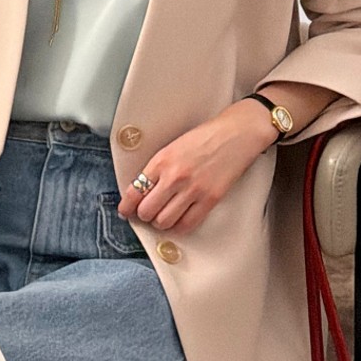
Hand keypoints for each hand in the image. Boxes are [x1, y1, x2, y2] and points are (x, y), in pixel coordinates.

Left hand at [118, 102, 277, 235]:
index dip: (126, 206)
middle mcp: (174, 176)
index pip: (134, 191)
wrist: (236, 134)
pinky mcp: (210, 199)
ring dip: (160, 222)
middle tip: (147, 213)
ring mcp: (192, 189)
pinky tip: (178, 221)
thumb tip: (142, 190)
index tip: (125, 211)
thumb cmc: (205, 137)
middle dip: (144, 215)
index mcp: (161, 160)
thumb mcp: (173, 147)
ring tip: (163, 216)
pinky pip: (187, 224)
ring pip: (164, 221)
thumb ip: (157, 168)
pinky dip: (179, 227)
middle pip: (146, 210)